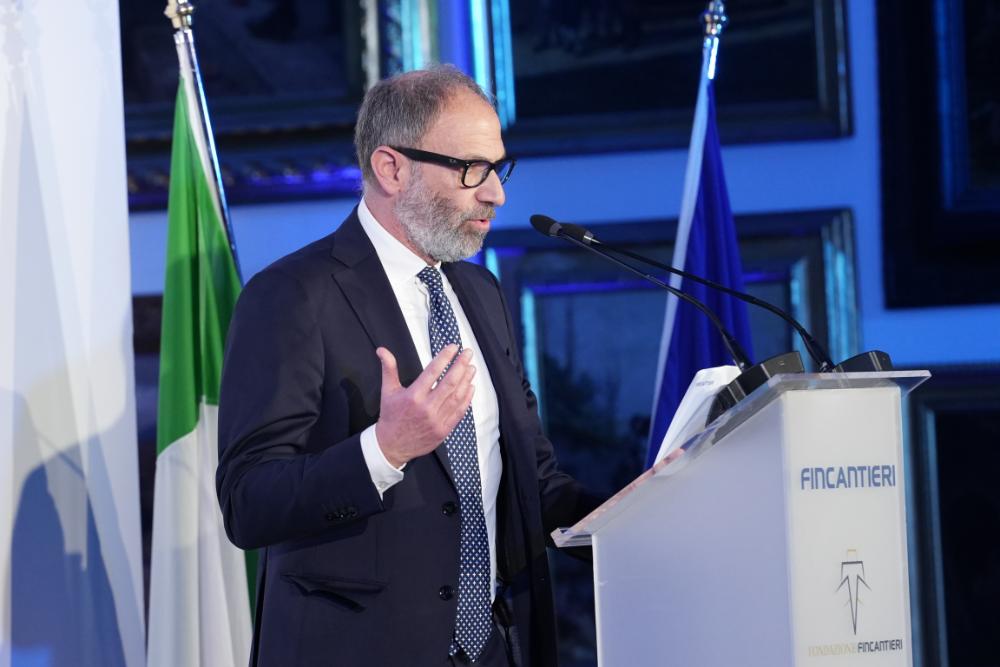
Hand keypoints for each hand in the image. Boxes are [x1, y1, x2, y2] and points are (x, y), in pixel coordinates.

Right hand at [374, 344, 475, 467]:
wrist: (391, 446)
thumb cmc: (391, 417)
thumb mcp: (387, 391)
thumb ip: (389, 368)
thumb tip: (382, 350)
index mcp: (413, 396)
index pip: (433, 371)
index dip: (445, 357)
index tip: (454, 347)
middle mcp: (426, 408)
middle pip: (449, 382)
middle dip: (461, 365)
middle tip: (468, 353)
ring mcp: (437, 420)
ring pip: (457, 396)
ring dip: (466, 380)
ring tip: (471, 368)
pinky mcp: (443, 430)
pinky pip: (459, 412)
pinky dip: (467, 399)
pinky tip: (470, 387)